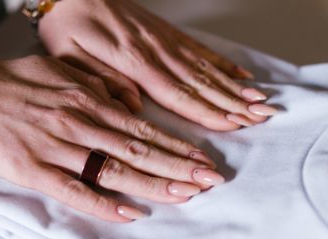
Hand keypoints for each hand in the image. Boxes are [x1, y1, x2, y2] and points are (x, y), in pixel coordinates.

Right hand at [0, 46, 222, 221]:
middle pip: (140, 150)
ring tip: (186, 196)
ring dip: (155, 185)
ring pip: (116, 170)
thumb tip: (124, 104)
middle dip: (180, 167)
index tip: (203, 158)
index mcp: (86, 98)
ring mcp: (56, 147)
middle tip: (212, 181)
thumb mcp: (58, 72)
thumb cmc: (6, 81)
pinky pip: (75, 191)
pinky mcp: (32, 170)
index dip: (177, 145)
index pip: (143, 127)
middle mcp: (78, 122)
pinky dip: (105, 204)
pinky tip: (131, 213)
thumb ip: (94, 87)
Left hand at [38, 0, 278, 130]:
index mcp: (132, 60)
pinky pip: (200, 50)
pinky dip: (223, 65)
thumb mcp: (70, 57)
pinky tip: (242, 77)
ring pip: (206, 67)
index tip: (233, 124)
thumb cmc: (66, 25)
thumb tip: (135, 107)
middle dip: (232, 102)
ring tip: (260, 102)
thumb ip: (103, 82)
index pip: (177, 91)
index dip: (207, 110)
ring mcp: (164, 39)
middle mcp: (155, 49)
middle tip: (261, 117)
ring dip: (234, 87)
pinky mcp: (166, 33)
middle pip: (200, 81)